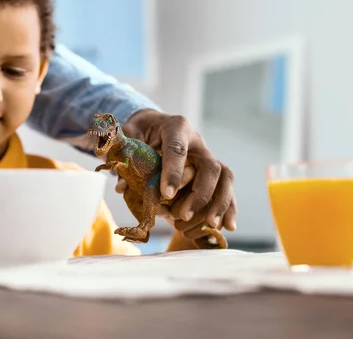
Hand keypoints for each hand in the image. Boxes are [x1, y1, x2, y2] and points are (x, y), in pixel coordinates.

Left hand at [121, 109, 236, 232]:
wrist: (154, 126)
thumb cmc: (141, 131)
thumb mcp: (129, 136)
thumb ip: (125, 158)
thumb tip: (122, 187)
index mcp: (176, 128)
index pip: (177, 149)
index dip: (174, 172)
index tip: (167, 194)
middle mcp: (197, 142)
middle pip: (210, 166)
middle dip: (200, 193)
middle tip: (184, 215)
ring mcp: (207, 157)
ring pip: (225, 178)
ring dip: (220, 203)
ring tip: (211, 224)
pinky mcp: (213, 172)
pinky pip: (226, 189)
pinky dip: (229, 208)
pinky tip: (228, 226)